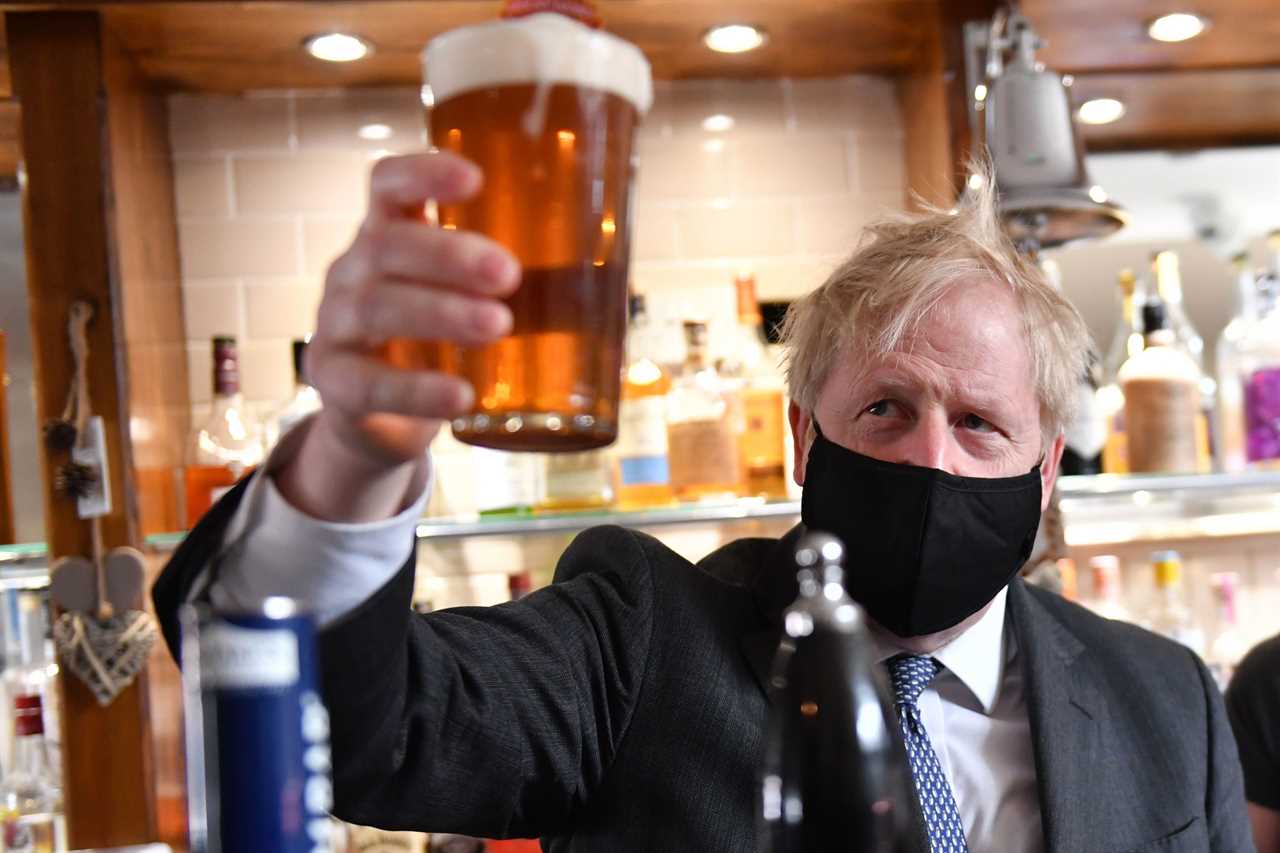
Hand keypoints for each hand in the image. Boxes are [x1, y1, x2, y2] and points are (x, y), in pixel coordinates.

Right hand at [278, 152, 519, 521]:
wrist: (381, 421)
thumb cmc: (435, 342)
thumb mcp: (462, 301)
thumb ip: (511, 282)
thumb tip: (613, 271)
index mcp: (387, 235)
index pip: (388, 185)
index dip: (423, 173)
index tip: (475, 179)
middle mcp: (353, 271)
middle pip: (387, 245)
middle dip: (448, 254)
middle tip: (508, 274)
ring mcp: (335, 326)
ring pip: (375, 308)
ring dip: (440, 313)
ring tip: (497, 326)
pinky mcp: (335, 383)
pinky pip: (367, 383)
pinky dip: (417, 389)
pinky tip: (460, 396)